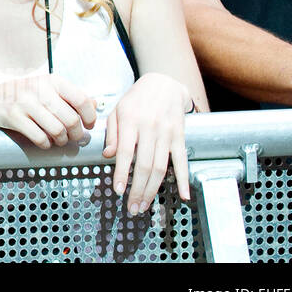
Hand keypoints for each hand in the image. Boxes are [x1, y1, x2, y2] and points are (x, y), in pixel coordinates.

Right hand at [0, 73, 96, 148]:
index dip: (89, 117)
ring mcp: (25, 103)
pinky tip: (44, 142)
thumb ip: (71, 97)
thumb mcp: (49, 90)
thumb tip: (95, 105)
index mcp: (52, 81)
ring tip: (59, 140)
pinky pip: (40, 137)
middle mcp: (40, 89)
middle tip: (74, 138)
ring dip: (61, 141)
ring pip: (57, 130)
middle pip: (71, 119)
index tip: (88, 125)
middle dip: (76, 134)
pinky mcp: (14, 116)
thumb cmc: (24, 95)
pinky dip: (46, 144)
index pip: (81, 100)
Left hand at [104, 72, 192, 214]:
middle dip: (138, 189)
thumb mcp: (117, 110)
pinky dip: (184, 179)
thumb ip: (112, 133)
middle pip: (144, 164)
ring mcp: (167, 133)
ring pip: (161, 166)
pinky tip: (184, 195)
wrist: (165, 83)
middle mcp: (149, 128)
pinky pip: (182, 160)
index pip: (126, 151)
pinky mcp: (180, 136)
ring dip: (153, 188)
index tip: (118, 190)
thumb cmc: (136, 99)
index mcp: (130, 120)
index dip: (121, 172)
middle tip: (133, 208)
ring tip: (146, 205)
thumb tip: (107, 156)